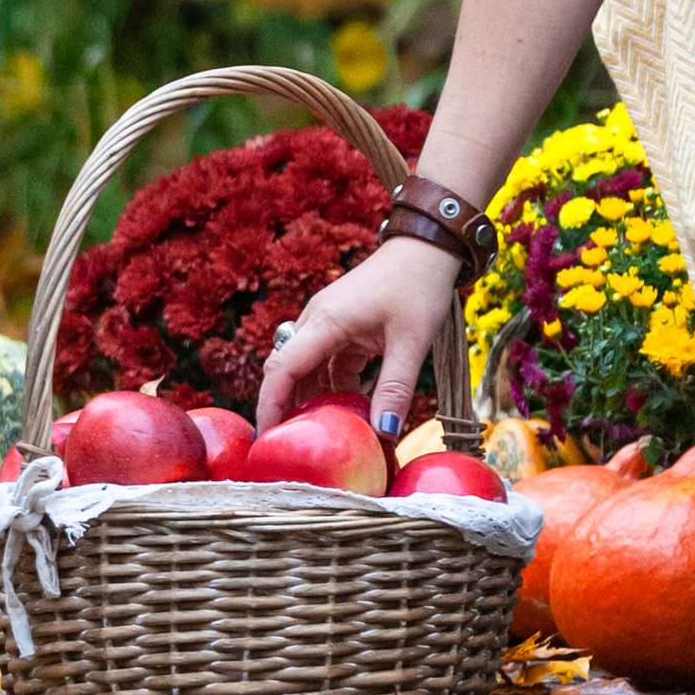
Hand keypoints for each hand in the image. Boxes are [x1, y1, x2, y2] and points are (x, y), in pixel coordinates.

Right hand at [254, 239, 461, 437]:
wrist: (427, 248)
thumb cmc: (419, 286)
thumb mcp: (412, 342)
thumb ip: (395, 389)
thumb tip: (384, 435)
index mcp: (326, 321)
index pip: (281, 369)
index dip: (269, 406)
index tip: (267, 440)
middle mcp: (317, 320)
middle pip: (287, 370)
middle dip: (286, 408)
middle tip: (294, 447)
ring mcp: (328, 320)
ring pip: (307, 368)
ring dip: (315, 398)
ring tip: (327, 434)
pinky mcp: (341, 324)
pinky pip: (326, 361)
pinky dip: (334, 384)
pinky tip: (352, 406)